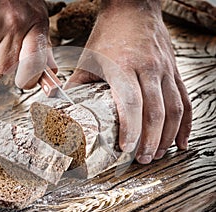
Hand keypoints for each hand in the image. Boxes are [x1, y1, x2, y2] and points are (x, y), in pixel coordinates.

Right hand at [0, 0, 56, 87]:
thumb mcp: (36, 17)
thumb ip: (43, 47)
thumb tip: (51, 72)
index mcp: (35, 24)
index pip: (34, 66)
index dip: (29, 80)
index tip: (26, 81)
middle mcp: (13, 24)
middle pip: (3, 67)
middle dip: (1, 58)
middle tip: (2, 40)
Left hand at [67, 0, 191, 163]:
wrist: (133, 8)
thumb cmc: (108, 35)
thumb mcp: (88, 60)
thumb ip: (77, 87)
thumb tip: (64, 110)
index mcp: (123, 66)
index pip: (131, 103)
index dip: (130, 129)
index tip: (127, 149)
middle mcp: (148, 68)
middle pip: (155, 111)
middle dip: (150, 140)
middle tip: (142, 159)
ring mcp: (165, 69)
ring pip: (174, 108)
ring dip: (167, 135)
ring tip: (157, 153)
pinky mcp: (174, 71)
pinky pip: (185, 100)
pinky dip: (184, 123)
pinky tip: (181, 139)